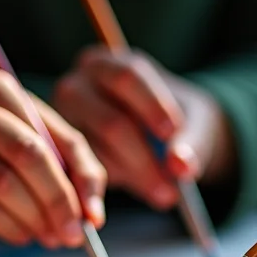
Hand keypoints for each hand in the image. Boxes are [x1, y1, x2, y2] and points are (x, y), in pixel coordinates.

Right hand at [0, 67, 106, 246]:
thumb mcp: (38, 136)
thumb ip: (77, 166)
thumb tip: (94, 217)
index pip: (41, 143)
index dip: (66, 189)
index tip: (83, 223)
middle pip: (19, 159)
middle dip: (51, 204)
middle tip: (67, 236)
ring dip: (28, 220)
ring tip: (46, 236)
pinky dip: (1, 226)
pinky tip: (19, 233)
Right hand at [53, 47, 234, 207]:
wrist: (158, 138)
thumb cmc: (174, 122)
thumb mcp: (193, 124)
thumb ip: (191, 143)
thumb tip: (181, 166)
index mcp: (107, 64)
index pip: (127, 77)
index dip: (152, 107)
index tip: (174, 133)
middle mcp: (77, 87)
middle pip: (112, 124)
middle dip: (145, 161)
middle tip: (173, 190)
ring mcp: (64, 124)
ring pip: (100, 156)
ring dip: (135, 179)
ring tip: (165, 193)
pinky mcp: (62, 156)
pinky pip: (88, 175)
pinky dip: (119, 185)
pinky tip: (142, 188)